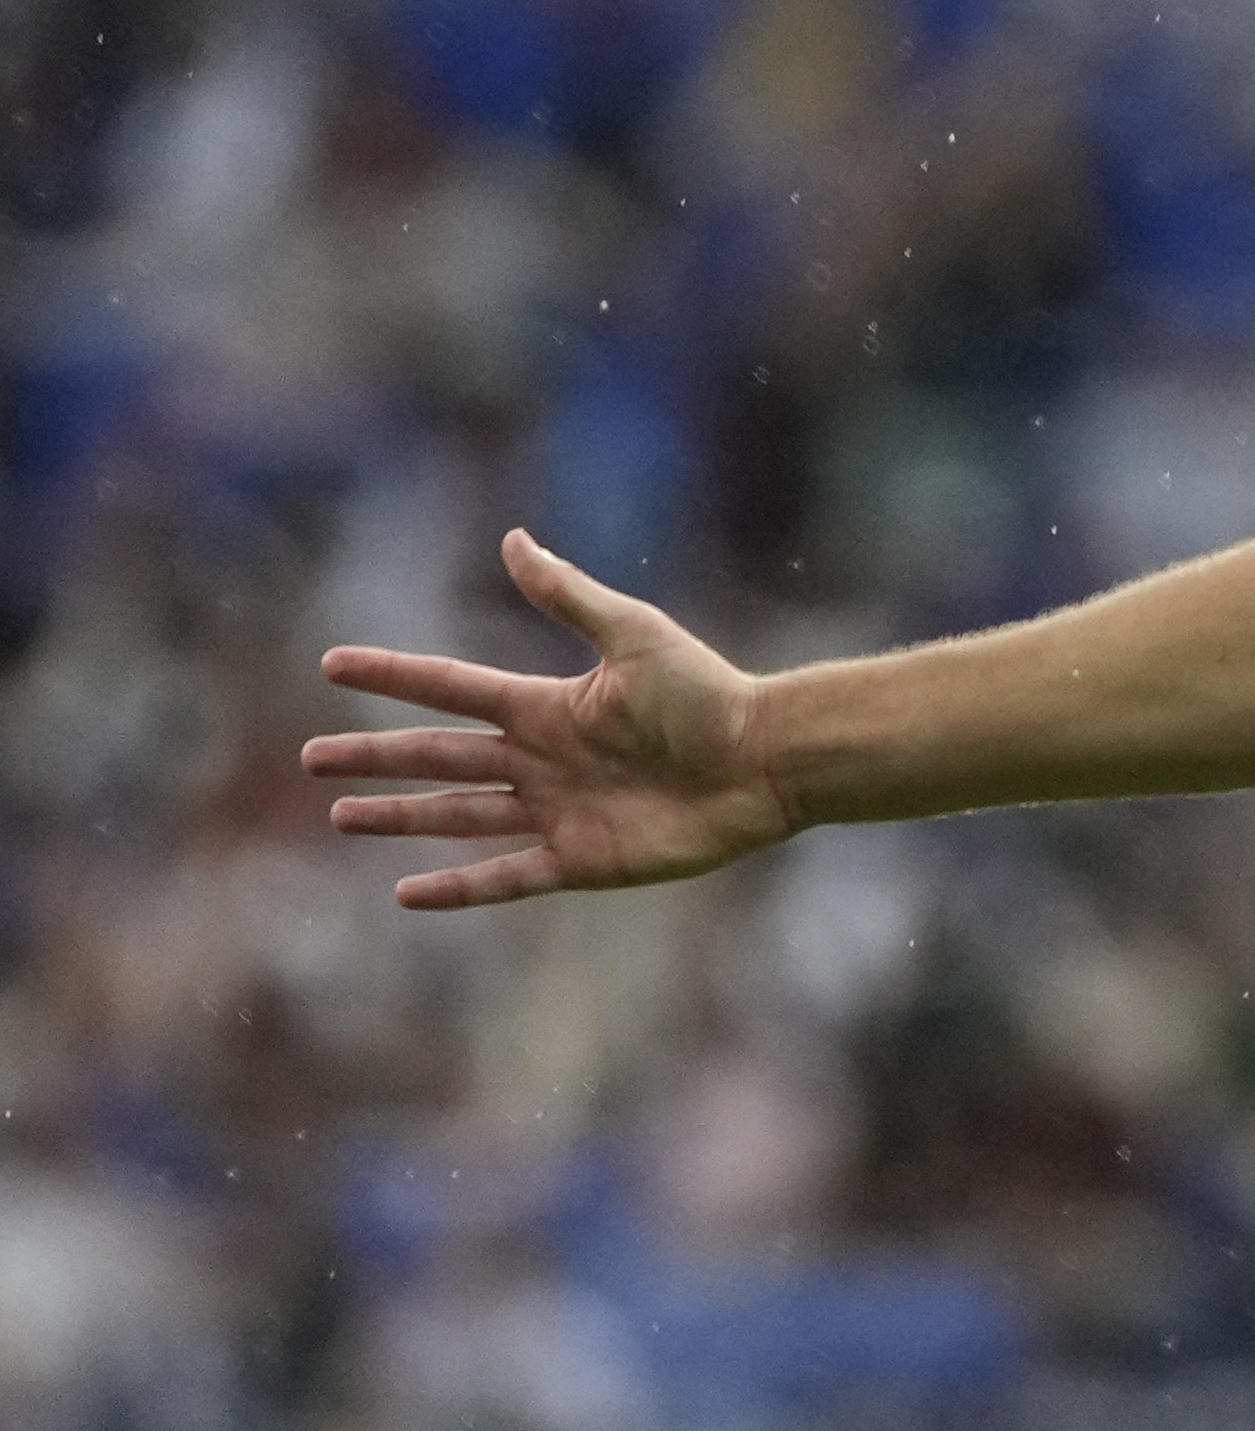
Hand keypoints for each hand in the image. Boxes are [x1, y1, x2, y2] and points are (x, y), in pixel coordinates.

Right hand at [306, 529, 792, 909]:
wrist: (767, 761)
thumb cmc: (711, 695)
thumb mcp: (633, 636)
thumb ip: (569, 596)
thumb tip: (513, 538)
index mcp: (547, 705)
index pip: (449, 687)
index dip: (392, 676)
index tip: (332, 664)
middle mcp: (541, 759)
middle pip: (438, 756)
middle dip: (375, 756)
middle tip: (311, 758)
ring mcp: (557, 812)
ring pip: (457, 815)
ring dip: (400, 817)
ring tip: (341, 816)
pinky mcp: (582, 861)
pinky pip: (505, 876)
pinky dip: (458, 887)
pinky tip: (406, 892)